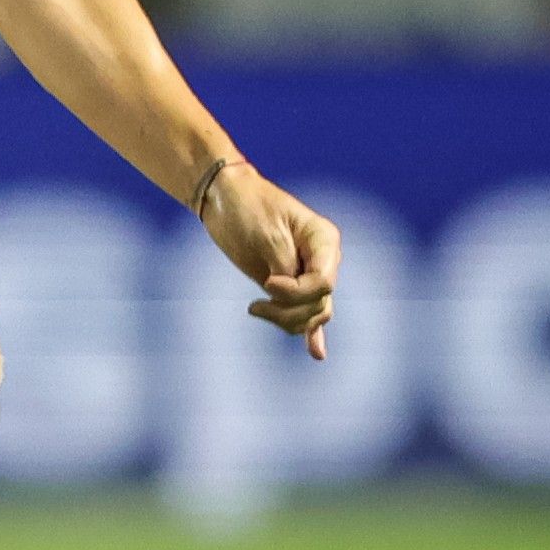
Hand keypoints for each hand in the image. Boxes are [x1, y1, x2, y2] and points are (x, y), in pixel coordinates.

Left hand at [199, 162, 341, 359]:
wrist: (225, 197)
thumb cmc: (246, 207)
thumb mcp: (266, 235)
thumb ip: (283, 266)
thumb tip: (288, 294)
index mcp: (324, 240)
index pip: (324, 283)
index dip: (296, 292)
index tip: (267, 283)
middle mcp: (322, 259)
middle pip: (319, 303)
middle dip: (288, 310)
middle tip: (255, 306)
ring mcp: (307, 272)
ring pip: (311, 313)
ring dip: (286, 321)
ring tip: (255, 309)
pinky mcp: (289, 284)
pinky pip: (305, 311)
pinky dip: (309, 332)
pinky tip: (316, 353)